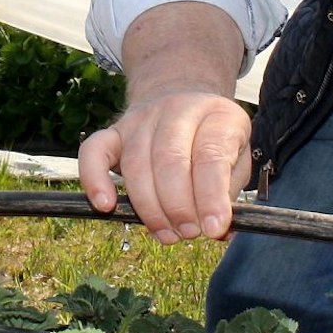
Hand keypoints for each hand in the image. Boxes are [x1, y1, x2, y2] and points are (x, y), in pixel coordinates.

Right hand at [77, 89, 252, 243]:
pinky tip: (105, 206)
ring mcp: (142, 118)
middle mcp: (177, 110)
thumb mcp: (238, 159)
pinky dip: (94, 180)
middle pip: (170, 160)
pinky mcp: (114, 130)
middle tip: (189, 233)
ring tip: (167, 233)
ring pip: (137, 164)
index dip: (211, 197)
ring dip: (150, 208)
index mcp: (217, 115)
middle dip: (179, 207)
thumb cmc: (213, 140)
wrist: (183, 100)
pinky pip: (94, 152)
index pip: (211, 156)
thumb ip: (229, 193)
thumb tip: (219, 232)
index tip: (214, 229)